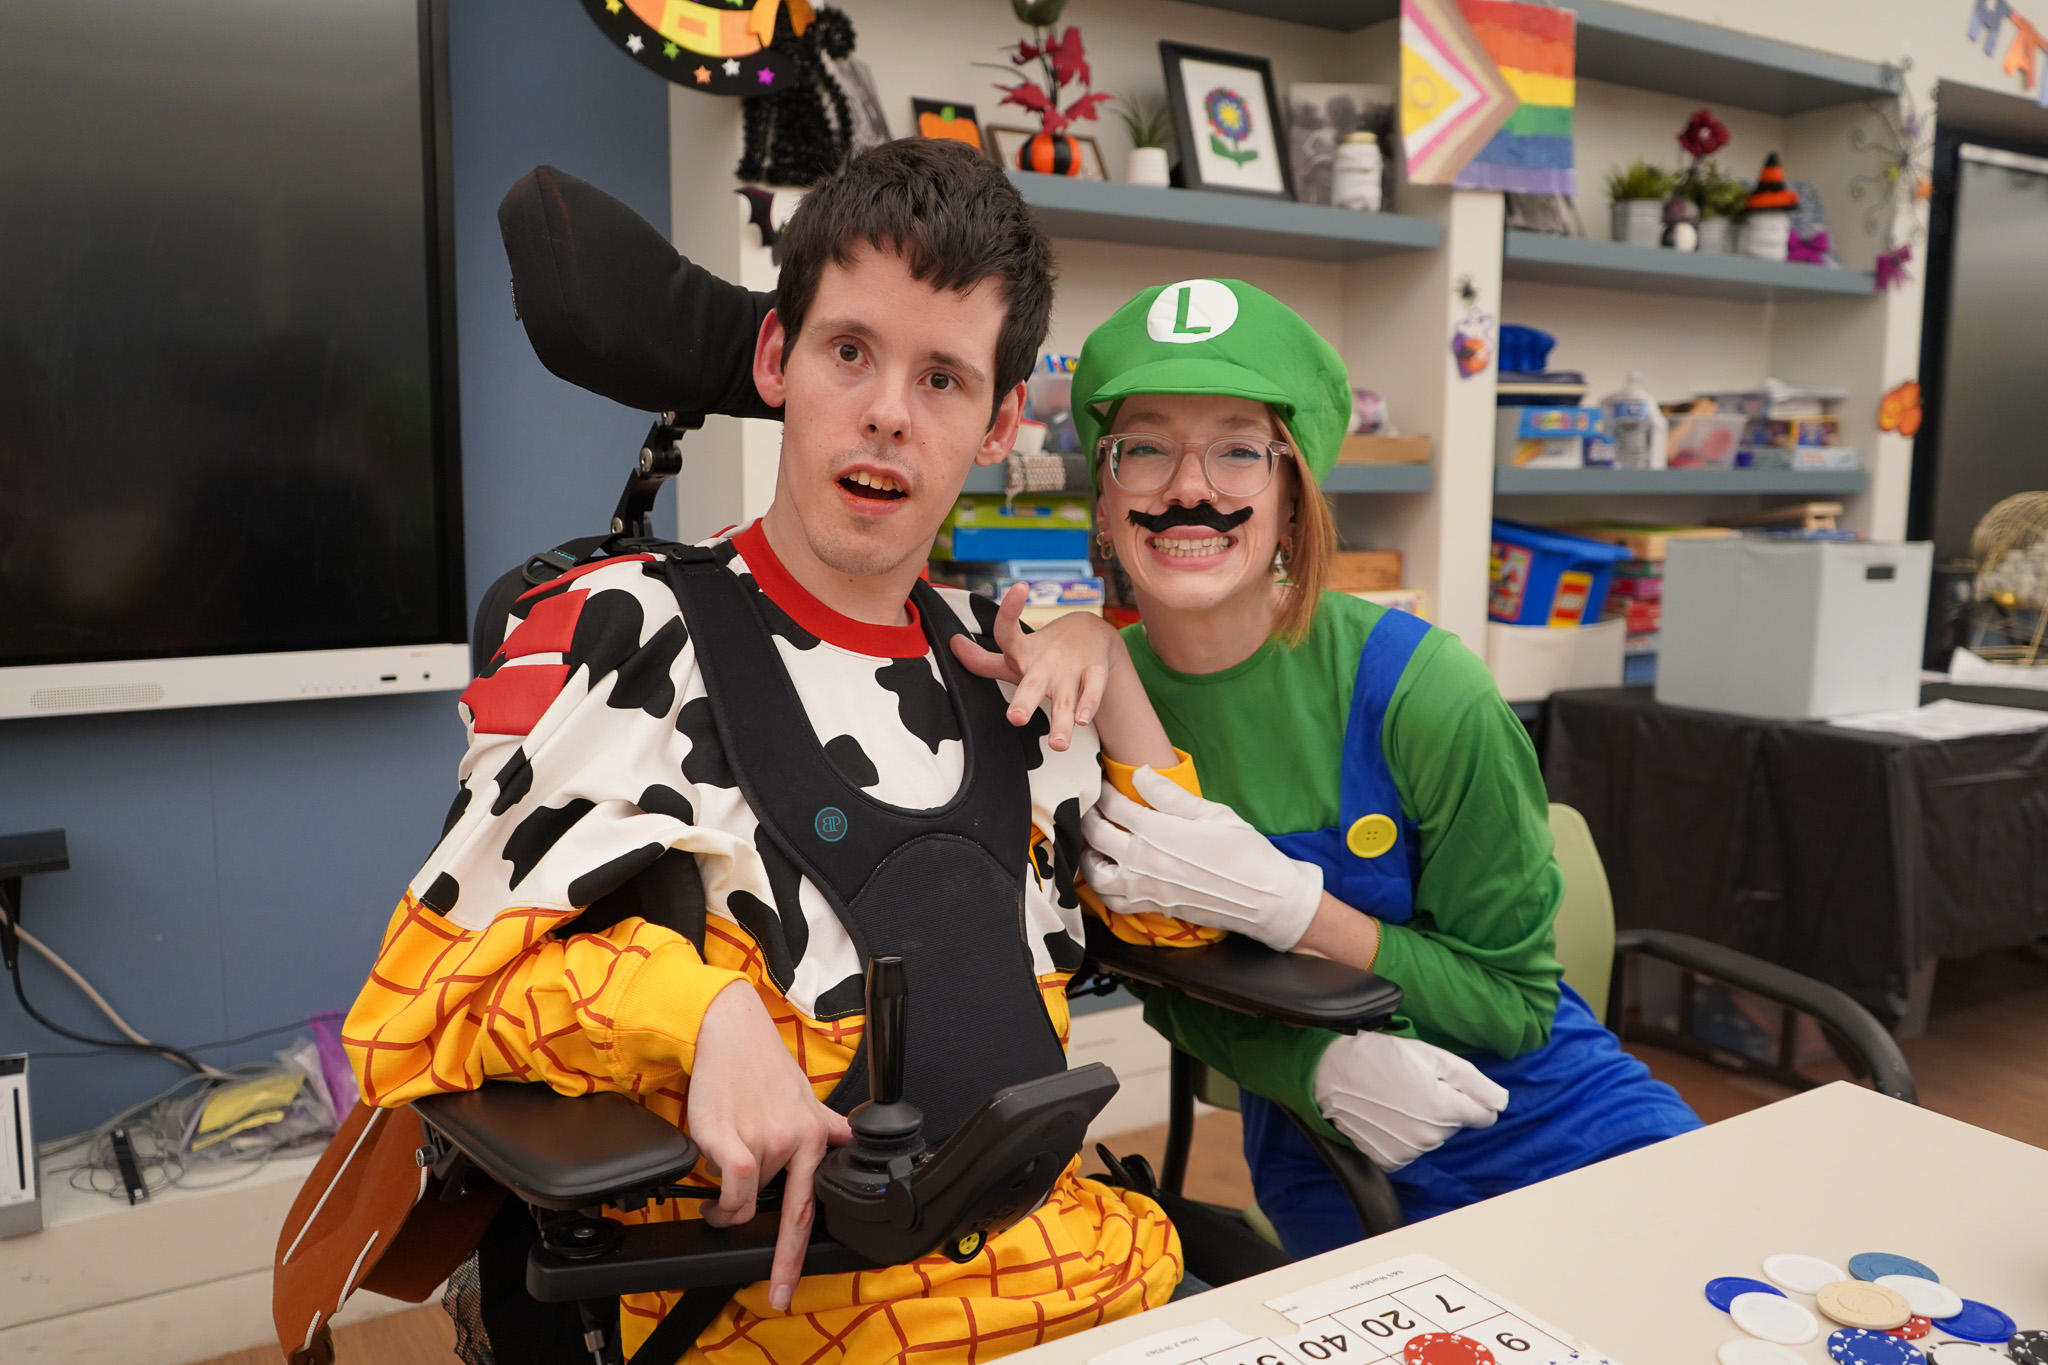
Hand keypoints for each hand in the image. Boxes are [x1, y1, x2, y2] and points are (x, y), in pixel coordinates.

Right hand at [687, 982, 851, 1310]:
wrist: (728, 1029)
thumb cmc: (761, 1064)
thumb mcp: (803, 1094)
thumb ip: (825, 1123)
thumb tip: (848, 1138)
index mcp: (816, 1134)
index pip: (811, 1205)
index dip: (799, 1253)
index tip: (788, 1290)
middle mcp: (794, 1140)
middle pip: (780, 1212)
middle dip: (776, 1254)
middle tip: (771, 1278)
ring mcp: (763, 1141)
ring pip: (744, 1201)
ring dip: (732, 1199)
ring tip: (727, 1175)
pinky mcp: (729, 1138)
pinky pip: (729, 1191)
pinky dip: (720, 1202)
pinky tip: (714, 1198)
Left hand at [950, 584, 1120, 751]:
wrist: (1092, 633)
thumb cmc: (1043, 653)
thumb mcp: (1014, 657)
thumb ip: (983, 661)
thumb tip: (952, 645)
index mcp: (1023, 653)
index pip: (1008, 631)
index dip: (1008, 611)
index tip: (1018, 589)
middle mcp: (1045, 663)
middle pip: (1033, 684)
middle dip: (1024, 702)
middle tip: (1015, 718)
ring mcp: (1071, 669)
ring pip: (1067, 697)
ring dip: (1062, 720)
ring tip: (1058, 743)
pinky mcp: (1095, 673)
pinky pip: (1094, 690)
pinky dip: (1091, 704)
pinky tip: (1083, 720)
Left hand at [1079, 767, 1321, 951]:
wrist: (1265, 898)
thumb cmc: (1244, 852)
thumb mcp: (1211, 813)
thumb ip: (1169, 794)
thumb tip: (1139, 772)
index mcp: (1156, 832)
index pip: (1113, 804)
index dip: (1104, 789)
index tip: (1103, 780)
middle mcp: (1142, 861)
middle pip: (1095, 833)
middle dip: (1089, 813)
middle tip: (1092, 803)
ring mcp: (1144, 888)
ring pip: (1094, 871)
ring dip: (1087, 852)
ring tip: (1094, 839)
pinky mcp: (1151, 906)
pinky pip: (1111, 900)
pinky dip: (1101, 886)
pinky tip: (1108, 871)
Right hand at [1312, 1031, 1508, 1170]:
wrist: (1329, 1073)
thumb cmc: (1381, 1056)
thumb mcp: (1432, 1056)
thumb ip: (1474, 1081)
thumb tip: (1502, 1102)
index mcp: (1446, 1108)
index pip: (1484, 1114)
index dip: (1469, 1095)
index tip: (1444, 1082)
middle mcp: (1431, 1137)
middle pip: (1456, 1124)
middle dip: (1443, 1105)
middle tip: (1412, 1083)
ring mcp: (1409, 1152)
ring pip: (1433, 1137)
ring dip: (1422, 1120)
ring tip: (1395, 1098)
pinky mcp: (1389, 1160)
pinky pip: (1411, 1149)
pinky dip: (1403, 1135)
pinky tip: (1386, 1116)